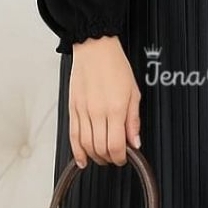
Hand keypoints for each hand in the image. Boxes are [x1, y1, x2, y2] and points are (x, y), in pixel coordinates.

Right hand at [69, 35, 141, 167]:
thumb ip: (134, 120)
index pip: (116, 145)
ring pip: (86, 145)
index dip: (121, 157)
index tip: (124, 158)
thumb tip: (135, 142)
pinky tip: (82, 159)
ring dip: (95, 157)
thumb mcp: (134, 93)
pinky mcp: (72, 108)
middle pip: (101, 148)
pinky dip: (77, 151)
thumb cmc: (115, 66)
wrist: (95, 48)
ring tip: (102, 157)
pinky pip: (73, 135)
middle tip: (115, 157)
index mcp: (116, 108)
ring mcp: (83, 111)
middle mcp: (98, 111)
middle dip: (109, 158)